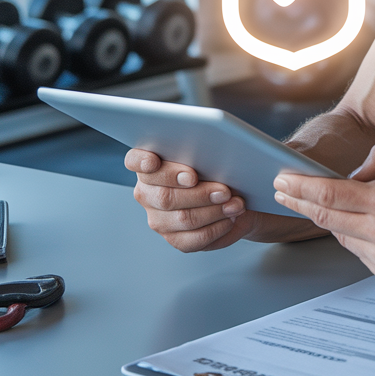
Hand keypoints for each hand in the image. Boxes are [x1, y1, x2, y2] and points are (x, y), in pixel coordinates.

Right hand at [125, 149, 316, 251]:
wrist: (239, 190)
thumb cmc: (223, 163)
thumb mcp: (218, 147)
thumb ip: (208, 141)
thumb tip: (218, 135)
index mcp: (148, 164)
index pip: (135, 160)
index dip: (145, 162)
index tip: (165, 163)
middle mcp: (147, 192)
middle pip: (162, 195)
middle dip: (196, 192)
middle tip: (223, 188)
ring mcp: (158, 218)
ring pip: (180, 218)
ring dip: (211, 210)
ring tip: (235, 202)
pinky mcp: (175, 238)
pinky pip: (192, 240)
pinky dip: (215, 228)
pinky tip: (230, 218)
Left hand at [272, 136, 374, 287]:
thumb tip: (352, 173)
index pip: (329, 195)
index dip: (299, 187)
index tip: (281, 181)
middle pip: (326, 219)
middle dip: (302, 203)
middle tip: (286, 191)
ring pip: (343, 237)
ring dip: (336, 220)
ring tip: (347, 204)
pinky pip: (362, 254)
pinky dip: (360, 237)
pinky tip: (374, 225)